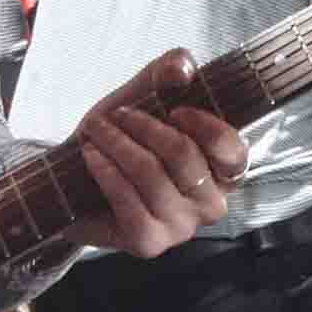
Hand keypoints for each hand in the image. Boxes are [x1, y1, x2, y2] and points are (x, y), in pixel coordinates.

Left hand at [70, 57, 246, 257]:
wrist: (76, 180)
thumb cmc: (123, 139)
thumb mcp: (145, 96)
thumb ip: (167, 73)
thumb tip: (182, 68)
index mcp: (222, 171)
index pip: (235, 153)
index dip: (207, 127)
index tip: (175, 110)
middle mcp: (210, 203)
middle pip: (185, 157)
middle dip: (145, 126)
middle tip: (118, 115)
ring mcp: (181, 228)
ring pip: (152, 176)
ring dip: (118, 144)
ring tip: (96, 131)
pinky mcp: (148, 242)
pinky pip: (129, 201)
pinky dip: (106, 171)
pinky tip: (92, 155)